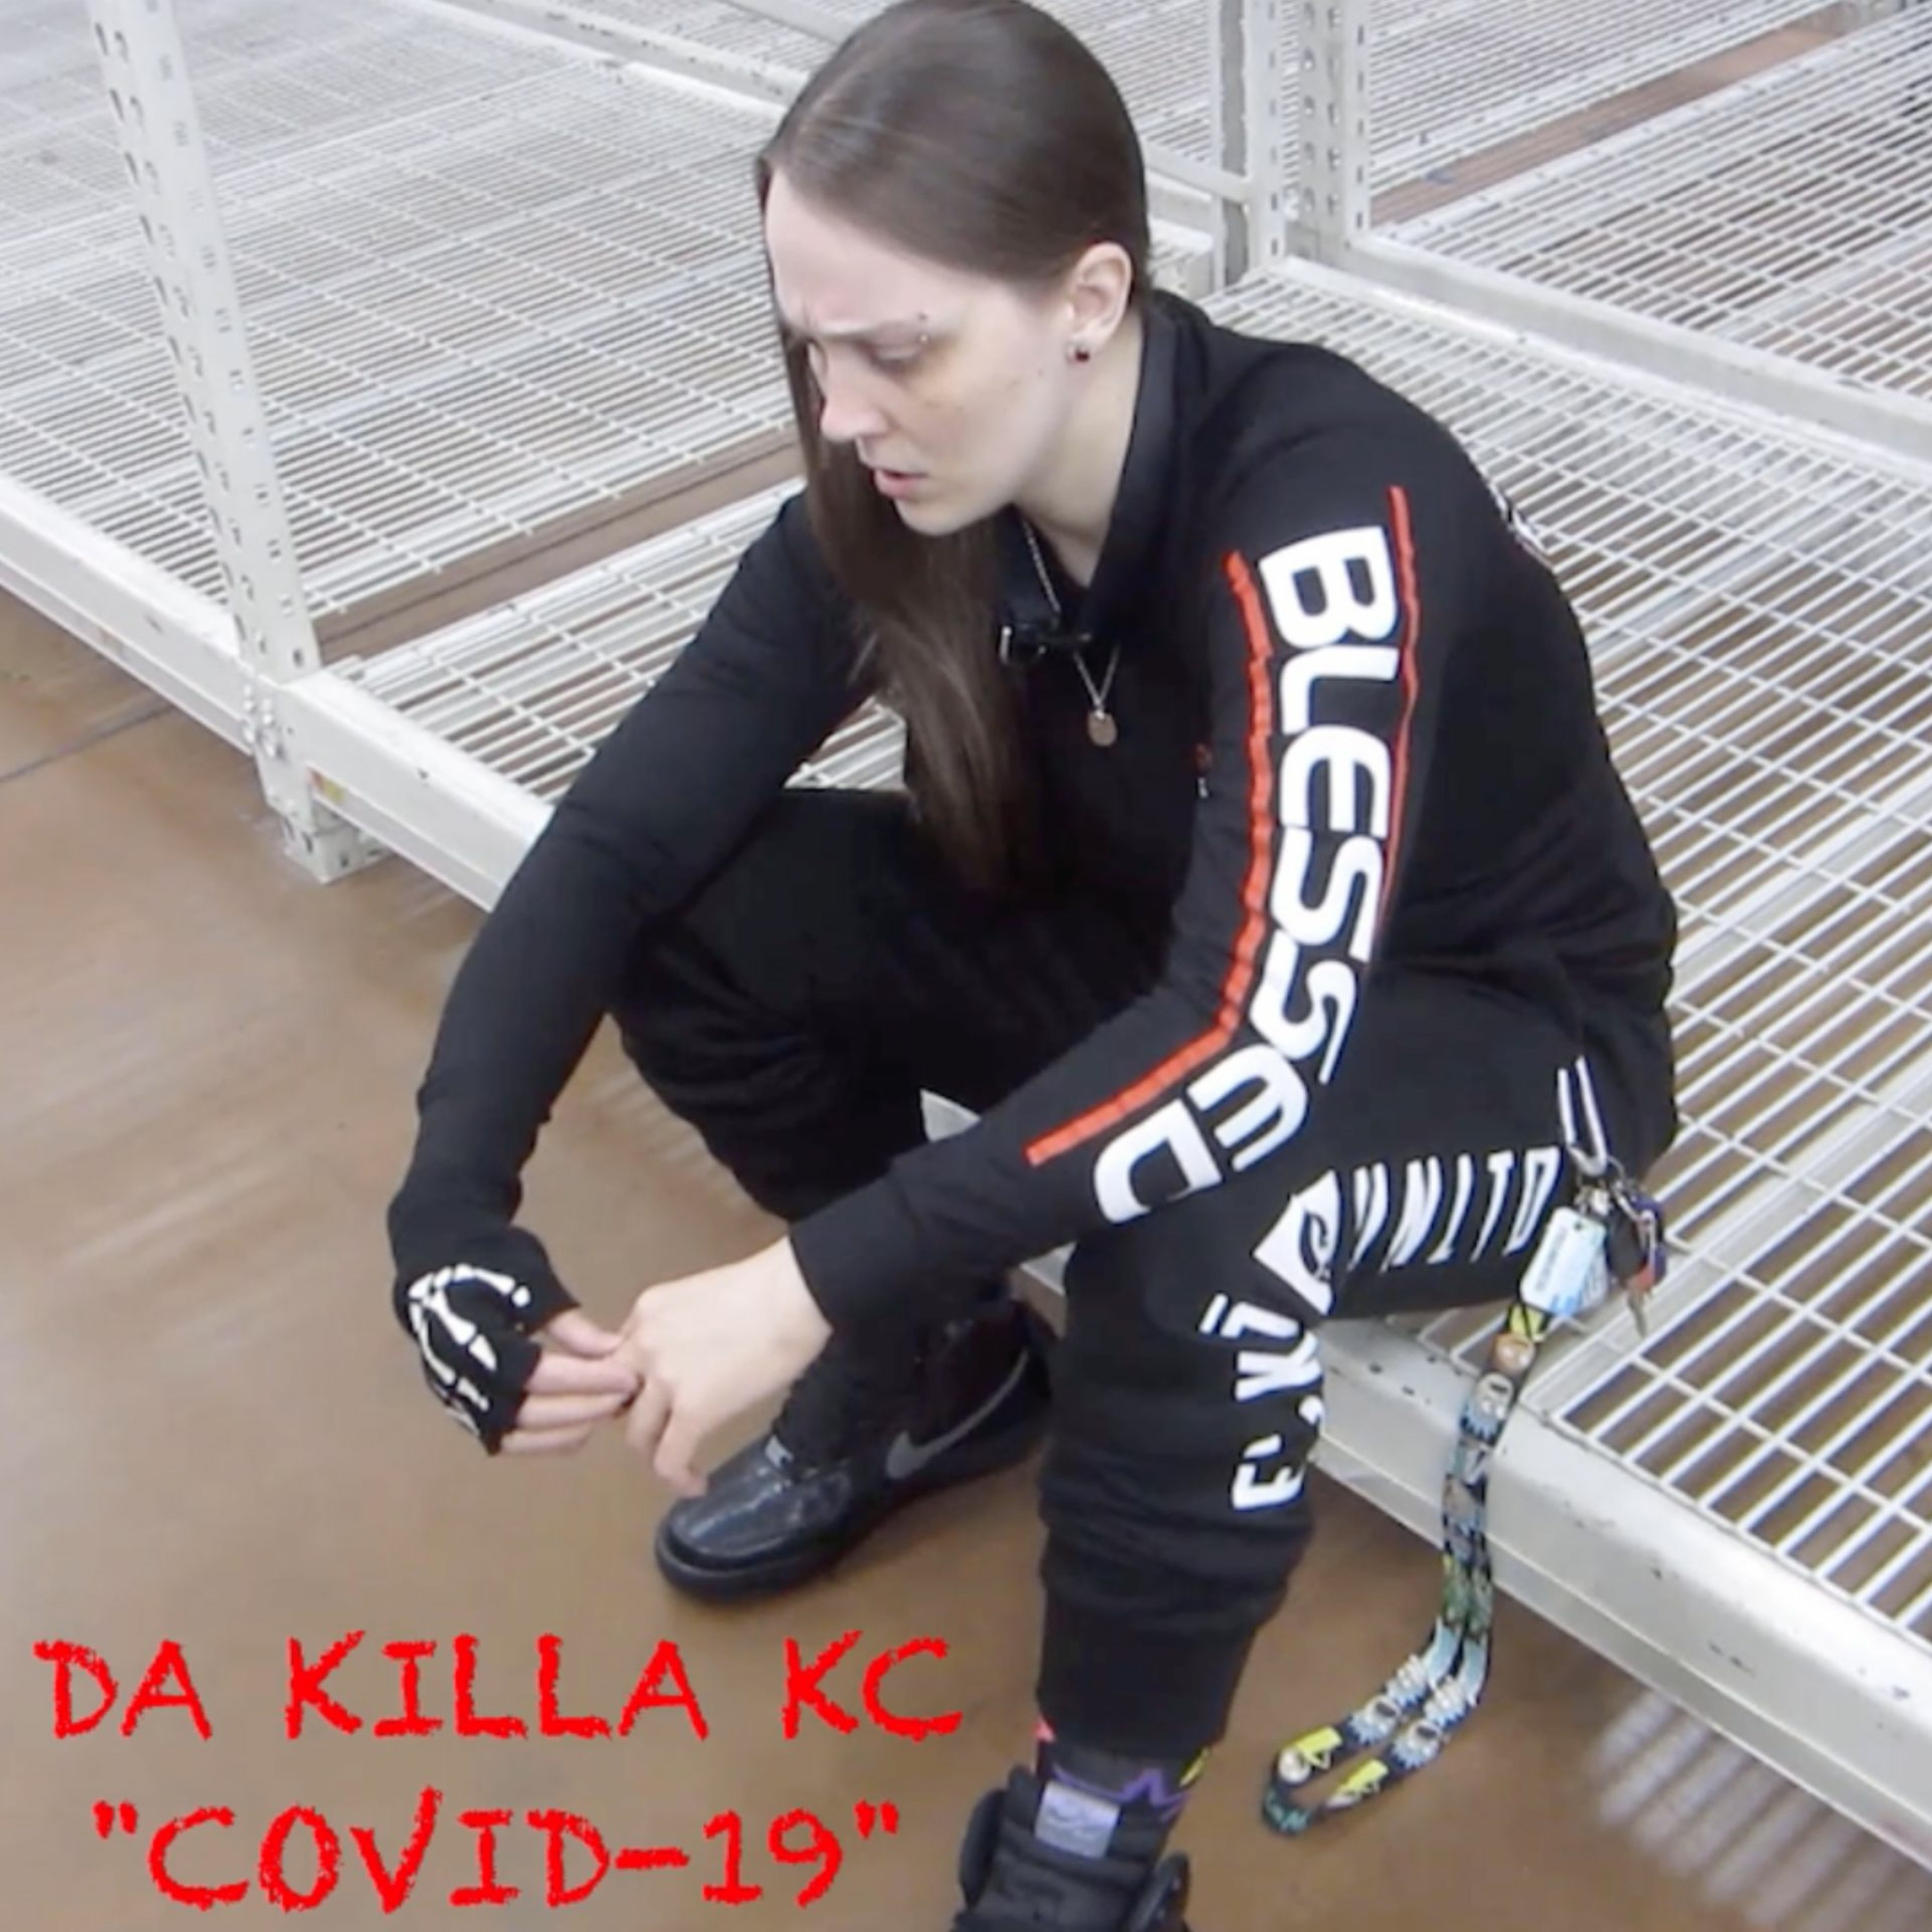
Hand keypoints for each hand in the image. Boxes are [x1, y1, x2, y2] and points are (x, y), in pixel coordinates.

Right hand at [399, 1261, 630, 1454]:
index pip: (535, 1373)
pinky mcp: (461, 1407)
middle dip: (582, 1407)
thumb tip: (611, 1351)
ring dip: (564, 1430)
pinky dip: (542, 1439)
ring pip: (513, 1435)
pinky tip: (578, 1428)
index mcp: (473, 1334)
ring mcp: (456, 1396)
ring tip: (605, 1411)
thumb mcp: (532, 1280)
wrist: (437, 1262)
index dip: (585, 1379)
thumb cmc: (489, 1263)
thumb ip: (568, 1322)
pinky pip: (502, 1438)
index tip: (627, 1376)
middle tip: (625, 1396)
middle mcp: (459, 1375)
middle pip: (525, 1412)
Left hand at [617, 1239, 833, 1496]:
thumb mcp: (702, 1295)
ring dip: (655, 1452)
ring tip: (679, 1462)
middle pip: (616, 1398)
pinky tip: (695, 1484)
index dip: (634, 1383)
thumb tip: (694, 1355)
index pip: (619, 1358)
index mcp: (647, 1312)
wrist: (792, 1295)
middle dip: (636, 1418)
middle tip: (662, 1429)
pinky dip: (677, 1479)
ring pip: (637, 1434)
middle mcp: (644, 1345)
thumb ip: (681, 1326)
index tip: (653, 1398)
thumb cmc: (768, 1288)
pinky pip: (668, 1459)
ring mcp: (664, 1380)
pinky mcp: (692, 1411)